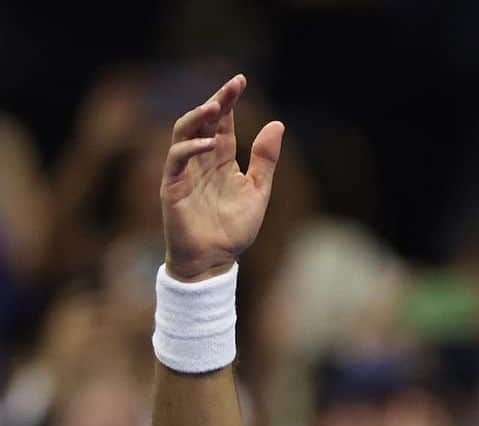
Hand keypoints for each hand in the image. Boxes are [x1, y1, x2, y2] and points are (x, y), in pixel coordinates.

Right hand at [160, 73, 283, 281]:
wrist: (214, 262)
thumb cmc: (233, 231)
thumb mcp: (258, 192)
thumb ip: (265, 160)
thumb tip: (277, 124)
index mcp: (222, 159)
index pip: (224, 123)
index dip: (230, 101)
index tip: (241, 81)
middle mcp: (202, 159)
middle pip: (205, 120)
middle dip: (218, 101)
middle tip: (233, 85)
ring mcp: (185, 170)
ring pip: (185, 131)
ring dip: (199, 117)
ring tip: (216, 105)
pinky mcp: (172, 185)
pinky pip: (176, 158)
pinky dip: (191, 147)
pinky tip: (209, 143)